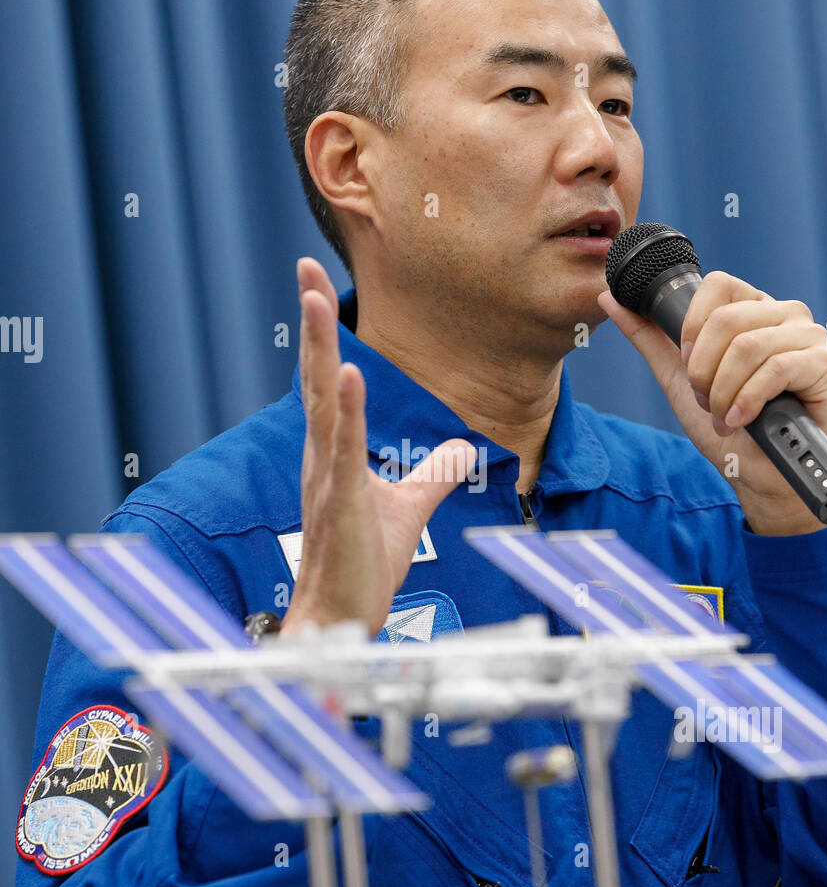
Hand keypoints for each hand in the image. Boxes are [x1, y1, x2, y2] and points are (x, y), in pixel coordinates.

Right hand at [280, 258, 476, 636]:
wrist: (343, 618)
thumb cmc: (365, 564)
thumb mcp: (409, 509)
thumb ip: (434, 474)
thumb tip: (463, 448)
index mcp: (335, 451)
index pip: (329, 380)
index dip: (323, 334)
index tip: (314, 285)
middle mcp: (323, 456)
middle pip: (317, 376)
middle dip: (310, 321)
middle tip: (302, 268)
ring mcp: (328, 477)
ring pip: (323, 403)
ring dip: (319, 350)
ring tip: (315, 301)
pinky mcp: (340, 504)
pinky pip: (342, 450)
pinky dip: (347, 411)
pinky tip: (350, 376)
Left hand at [597, 272, 826, 535]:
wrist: (753, 475)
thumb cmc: (725, 426)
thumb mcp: (678, 377)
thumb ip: (648, 336)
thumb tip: (608, 298)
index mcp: (754, 309)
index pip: (718, 285)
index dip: (692, 326)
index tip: (687, 364)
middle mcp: (786, 314)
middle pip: (728, 318)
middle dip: (704, 370)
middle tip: (706, 401)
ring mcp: (811, 336)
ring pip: (749, 346)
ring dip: (724, 392)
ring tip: (724, 416)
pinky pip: (776, 369)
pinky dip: (748, 400)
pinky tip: (740, 420)